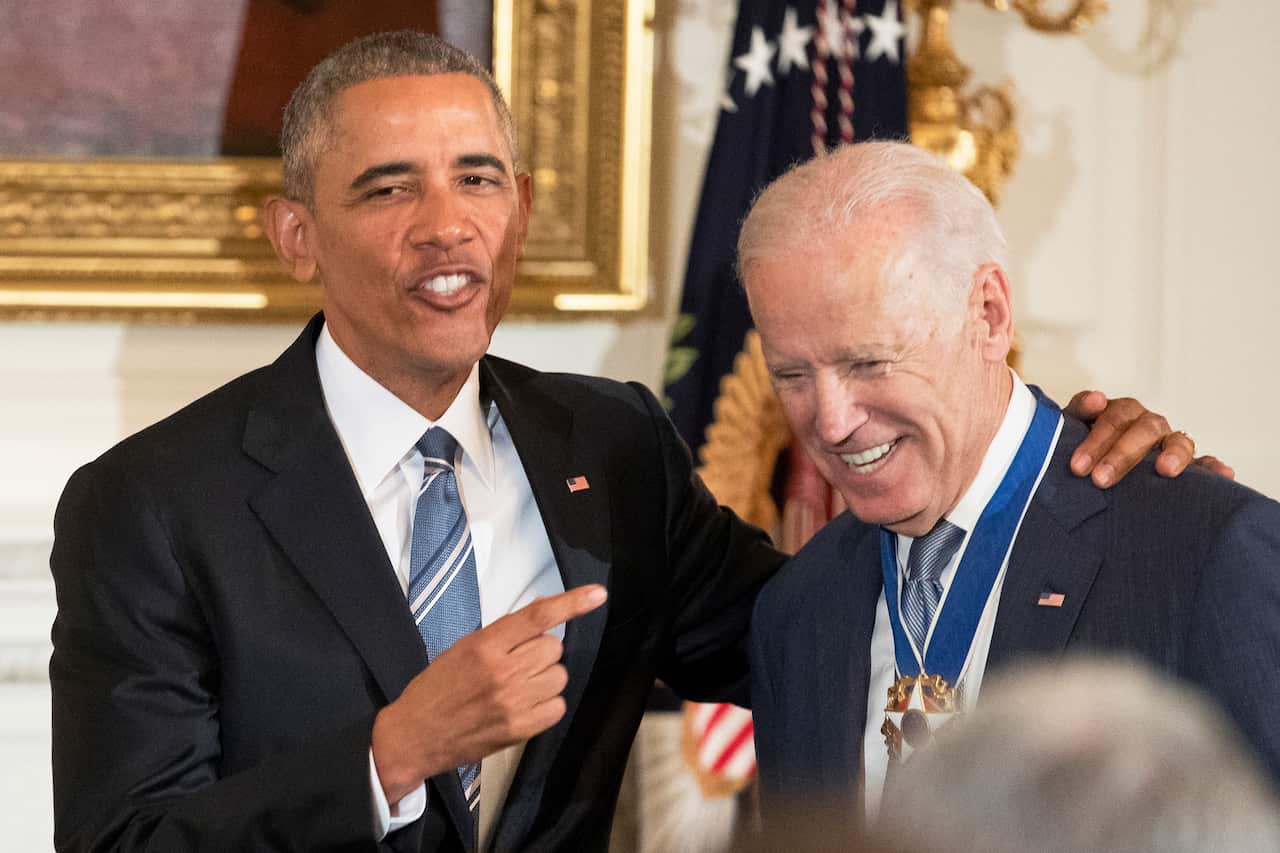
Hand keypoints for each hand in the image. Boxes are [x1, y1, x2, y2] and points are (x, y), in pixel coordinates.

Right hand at [371, 584, 606, 802]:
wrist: (414, 736)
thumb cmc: (436, 690)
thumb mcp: (462, 648)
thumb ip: (503, 633)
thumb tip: (543, 612)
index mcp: (485, 646)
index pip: (537, 617)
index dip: (571, 603)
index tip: (596, 595)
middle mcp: (503, 672)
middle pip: (553, 648)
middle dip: (540, 652)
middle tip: (517, 663)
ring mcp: (513, 702)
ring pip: (559, 676)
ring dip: (544, 678)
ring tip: (517, 687)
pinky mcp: (520, 729)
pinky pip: (557, 707)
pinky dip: (546, 705)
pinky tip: (524, 705)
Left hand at [1065, 390, 1234, 487]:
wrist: (1093, 470)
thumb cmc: (1082, 448)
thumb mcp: (1072, 429)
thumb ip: (1077, 413)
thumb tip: (1096, 398)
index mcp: (1122, 413)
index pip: (1114, 416)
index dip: (1097, 440)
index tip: (1078, 466)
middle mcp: (1148, 424)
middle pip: (1143, 429)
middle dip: (1122, 454)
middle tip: (1100, 479)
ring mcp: (1169, 443)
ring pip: (1178, 441)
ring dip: (1173, 454)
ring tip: (1165, 470)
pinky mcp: (1188, 464)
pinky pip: (1204, 463)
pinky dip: (1213, 468)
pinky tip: (1222, 475)